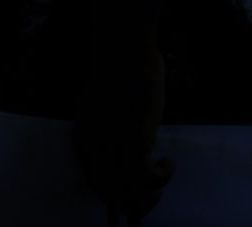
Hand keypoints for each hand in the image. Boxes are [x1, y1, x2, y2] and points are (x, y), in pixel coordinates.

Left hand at [73, 30, 172, 222]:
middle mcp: (94, 145)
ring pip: (125, 190)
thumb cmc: (118, 67)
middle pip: (106, 190)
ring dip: (146, 196)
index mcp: (84, 136)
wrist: (124, 49)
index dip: (112, 190)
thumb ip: (110, 127)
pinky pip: (145, 175)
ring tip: (159, 186)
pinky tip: (166, 164)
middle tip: (147, 200)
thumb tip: (126, 140)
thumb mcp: (105, 104)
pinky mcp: (136, 139)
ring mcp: (114, 144)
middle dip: (128, 202)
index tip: (129, 189)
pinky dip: (159, 178)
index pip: (92, 178)